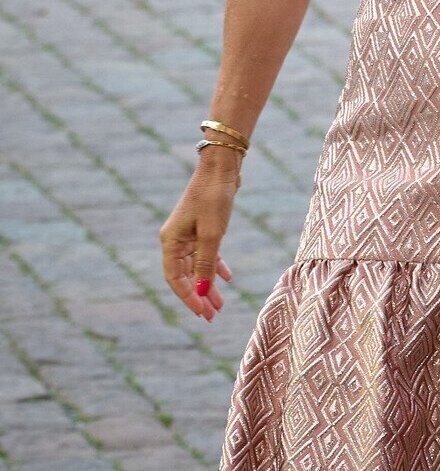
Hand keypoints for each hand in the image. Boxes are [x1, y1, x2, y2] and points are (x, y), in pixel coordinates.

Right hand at [160, 154, 237, 320]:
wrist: (222, 166)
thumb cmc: (214, 197)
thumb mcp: (211, 234)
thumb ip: (206, 264)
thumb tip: (203, 293)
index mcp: (171, 241)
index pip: (175, 279)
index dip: (188, 298)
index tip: (202, 313)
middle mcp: (176, 239)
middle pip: (186, 275)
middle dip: (200, 296)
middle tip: (212, 316)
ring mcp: (189, 232)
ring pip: (197, 266)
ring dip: (208, 284)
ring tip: (221, 304)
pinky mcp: (202, 226)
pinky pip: (206, 253)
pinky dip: (216, 265)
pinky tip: (228, 278)